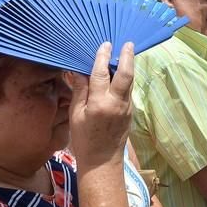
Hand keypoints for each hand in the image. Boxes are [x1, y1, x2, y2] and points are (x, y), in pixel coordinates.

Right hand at [68, 42, 133, 166]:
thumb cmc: (84, 141)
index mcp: (100, 104)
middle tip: (128, 43)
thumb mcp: (76, 116)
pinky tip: (121, 73)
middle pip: (125, 75)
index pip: (101, 74)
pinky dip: (126, 79)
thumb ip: (80, 92)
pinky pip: (129, 91)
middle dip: (127, 57)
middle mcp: (117, 104)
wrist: (102, 163)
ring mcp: (127, 108)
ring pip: (130, 82)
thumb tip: (79, 71)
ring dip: (129, 66)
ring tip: (127, 52)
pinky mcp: (131, 113)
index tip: (104, 44)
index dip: (102, 57)